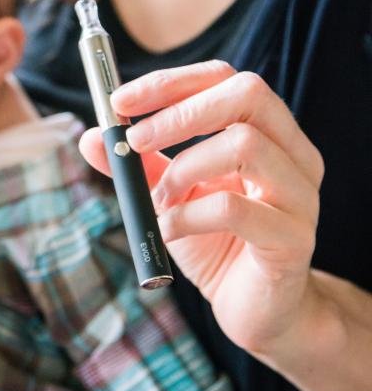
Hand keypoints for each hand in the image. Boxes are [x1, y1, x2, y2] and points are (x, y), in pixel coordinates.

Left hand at [79, 61, 323, 358]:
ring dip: (182, 169)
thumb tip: (91, 136)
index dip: (171, 83)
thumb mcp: (171, 196)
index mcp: (268, 133)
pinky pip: (236, 209)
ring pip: (245, 145)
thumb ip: (139, 165)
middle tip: (133, 140)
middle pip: (248, 94)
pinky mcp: (292, 239)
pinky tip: (169, 232)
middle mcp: (294, 155)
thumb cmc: (218, 244)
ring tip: (159, 201)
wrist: (258, 311)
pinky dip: (187, 216)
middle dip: (180, 112)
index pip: (226, 79)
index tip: (119, 101)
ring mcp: (299, 195)